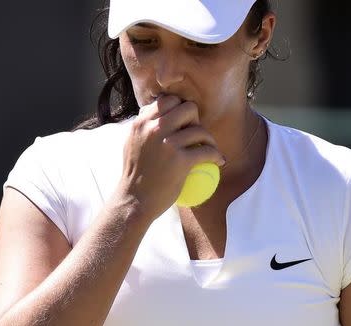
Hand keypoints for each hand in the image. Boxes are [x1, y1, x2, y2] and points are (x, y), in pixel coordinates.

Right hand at [115, 95, 224, 221]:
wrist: (134, 201)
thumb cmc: (135, 175)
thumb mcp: (132, 142)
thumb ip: (145, 125)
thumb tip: (158, 107)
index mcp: (142, 122)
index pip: (168, 100)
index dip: (180, 108)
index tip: (184, 122)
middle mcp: (154, 128)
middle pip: (188, 109)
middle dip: (196, 120)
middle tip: (196, 135)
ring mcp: (168, 144)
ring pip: (200, 130)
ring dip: (209, 140)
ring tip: (210, 149)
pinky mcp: (180, 160)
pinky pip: (207, 151)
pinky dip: (217, 156)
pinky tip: (219, 161)